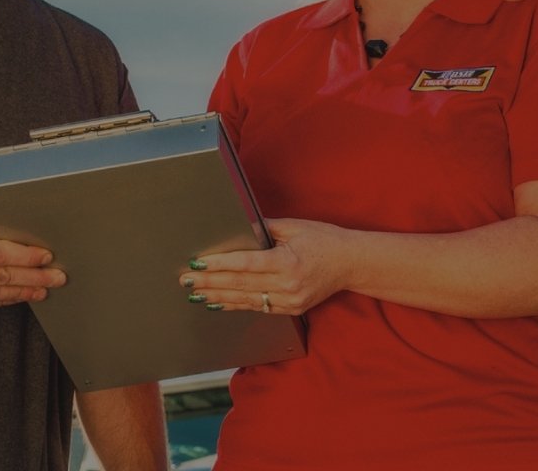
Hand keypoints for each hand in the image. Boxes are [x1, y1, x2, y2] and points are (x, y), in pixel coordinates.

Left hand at [180, 218, 352, 315]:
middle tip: (186, 280)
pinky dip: (235, 304)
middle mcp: (287, 285)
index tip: (197, 263)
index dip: (218, 264)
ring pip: (245, 300)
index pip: (245, 264)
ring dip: (218, 296)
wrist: (351, 264)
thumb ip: (264, 229)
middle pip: (240, 284)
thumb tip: (237, 228)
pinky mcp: (290, 309)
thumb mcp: (295, 227)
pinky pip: (257, 308)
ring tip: (195, 293)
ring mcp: (289, 301)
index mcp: (287, 262)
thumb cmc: (324, 241)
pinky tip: (218, 302)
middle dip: (210, 282)